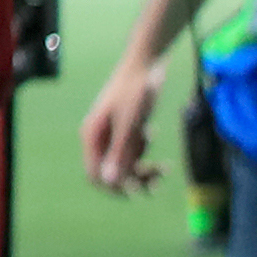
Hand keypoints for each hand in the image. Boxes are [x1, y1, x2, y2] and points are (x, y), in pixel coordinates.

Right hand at [83, 49, 168, 193]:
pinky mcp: (126, 131)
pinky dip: (146, 155)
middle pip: (110, 173)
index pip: (95, 174)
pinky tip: (154, 137)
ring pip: (124, 166)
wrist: (146, 66)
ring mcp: (113, 135)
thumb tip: (110, 182)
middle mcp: (99, 138)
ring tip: (165, 169)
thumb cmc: (135, 92)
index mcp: (92, 136)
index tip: (138, 190)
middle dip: (133, 180)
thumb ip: (119, 153)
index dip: (114, 186)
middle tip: (157, 182)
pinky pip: (133, 154)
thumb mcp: (130, 125)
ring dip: (143, 171)